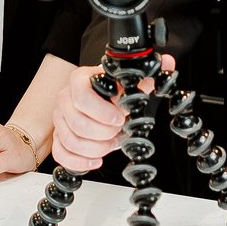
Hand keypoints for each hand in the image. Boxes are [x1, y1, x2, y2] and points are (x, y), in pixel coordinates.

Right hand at [48, 57, 174, 175]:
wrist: (98, 98)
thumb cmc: (111, 92)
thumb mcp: (127, 84)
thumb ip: (145, 78)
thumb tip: (168, 64)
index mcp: (79, 80)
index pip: (83, 97)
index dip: (103, 112)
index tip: (120, 118)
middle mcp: (65, 98)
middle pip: (78, 124)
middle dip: (104, 134)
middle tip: (118, 133)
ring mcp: (59, 119)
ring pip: (71, 141)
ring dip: (96, 148)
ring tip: (110, 144)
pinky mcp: (58, 136)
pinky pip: (61, 154)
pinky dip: (79, 161)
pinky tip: (95, 159)